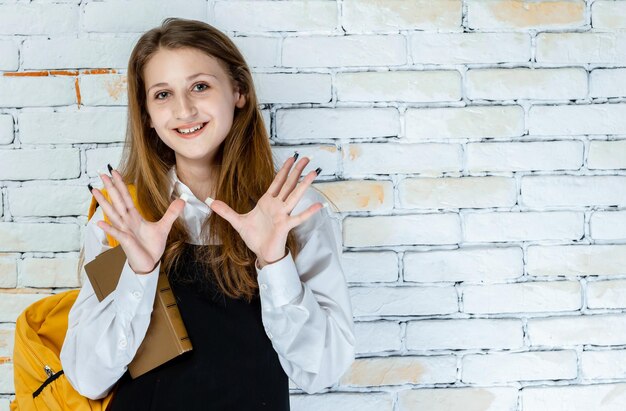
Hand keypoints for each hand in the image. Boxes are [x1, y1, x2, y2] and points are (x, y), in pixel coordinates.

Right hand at [90, 168, 186, 273]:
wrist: (149, 263)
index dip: (121, 185)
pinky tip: (99, 222)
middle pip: (117, 201)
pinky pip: (116, 234)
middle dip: (111, 188)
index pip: (126, 197)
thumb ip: (171, 213)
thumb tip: (182, 200)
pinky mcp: (125, 242)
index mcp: (134, 217)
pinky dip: (108, 228)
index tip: (114, 172)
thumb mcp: (163, 227)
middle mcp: (126, 222)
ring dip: (104, 203)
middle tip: (103, 174)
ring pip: (113, 214)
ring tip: (95, 191)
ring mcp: (124, 231)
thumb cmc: (151, 246)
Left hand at [207, 155, 323, 267]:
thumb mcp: (237, 222)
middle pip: (289, 184)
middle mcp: (277, 206)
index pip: (278, 182)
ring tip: (313, 173)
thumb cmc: (254, 237)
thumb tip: (210, 202)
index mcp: (267, 202)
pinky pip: (299, 217)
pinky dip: (308, 212)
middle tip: (306, 158)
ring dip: (303, 185)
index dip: (284, 170)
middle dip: (297, 171)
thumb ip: (225, 211)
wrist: (261, 253)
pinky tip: (318, 205)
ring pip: (294, 196)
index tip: (291, 159)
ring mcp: (283, 214)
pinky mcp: (286, 225)